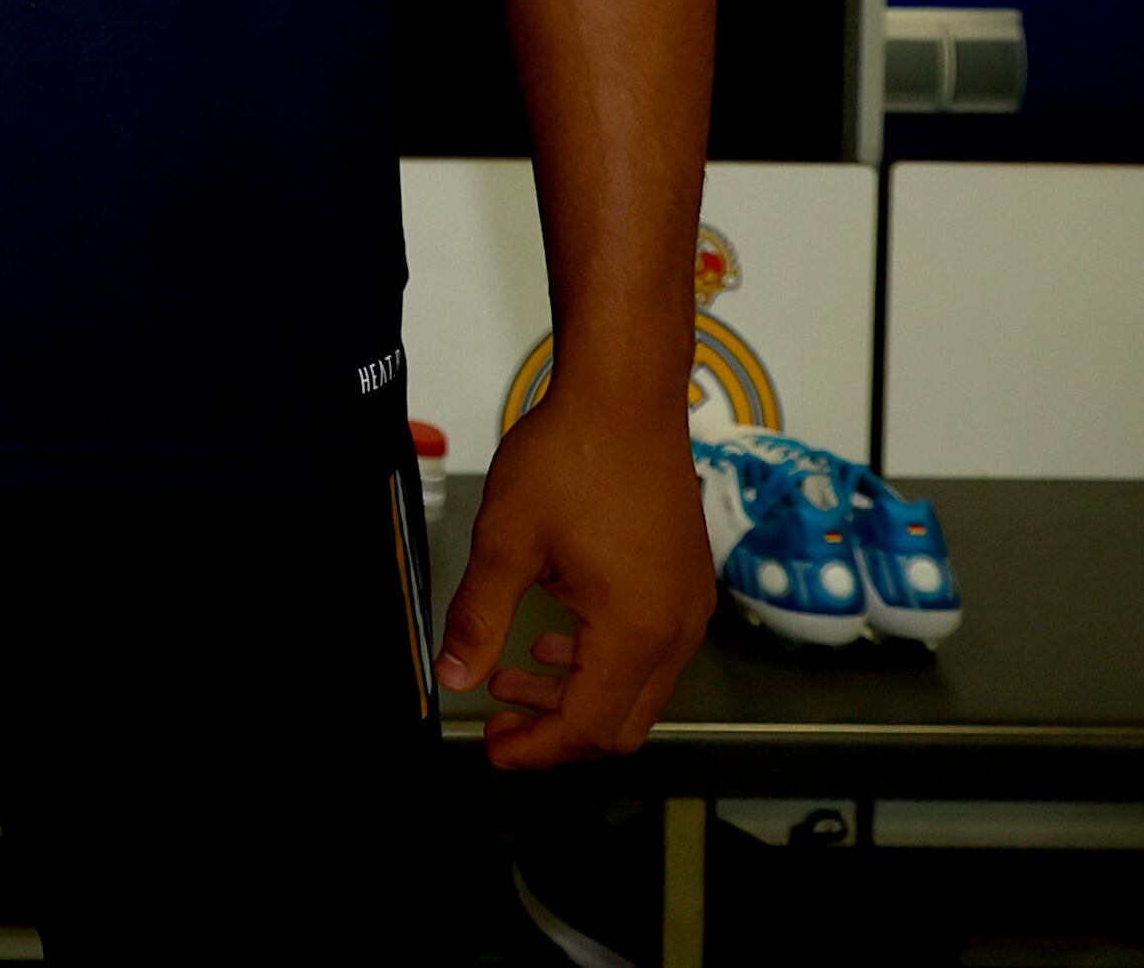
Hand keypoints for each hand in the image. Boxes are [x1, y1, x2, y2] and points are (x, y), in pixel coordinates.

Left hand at [434, 392, 712, 767]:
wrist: (626, 393)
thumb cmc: (571, 457)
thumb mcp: (506, 540)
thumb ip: (479, 617)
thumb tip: (454, 676)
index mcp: (636, 630)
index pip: (587, 727)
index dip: (536, 749)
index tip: (491, 746)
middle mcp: (677, 628)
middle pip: (621, 724)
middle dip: (556, 732)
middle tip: (498, 719)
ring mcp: (689, 605)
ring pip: (637, 689)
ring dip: (575, 694)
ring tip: (511, 674)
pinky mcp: (687, 581)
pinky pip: (651, 650)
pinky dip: (601, 660)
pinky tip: (556, 637)